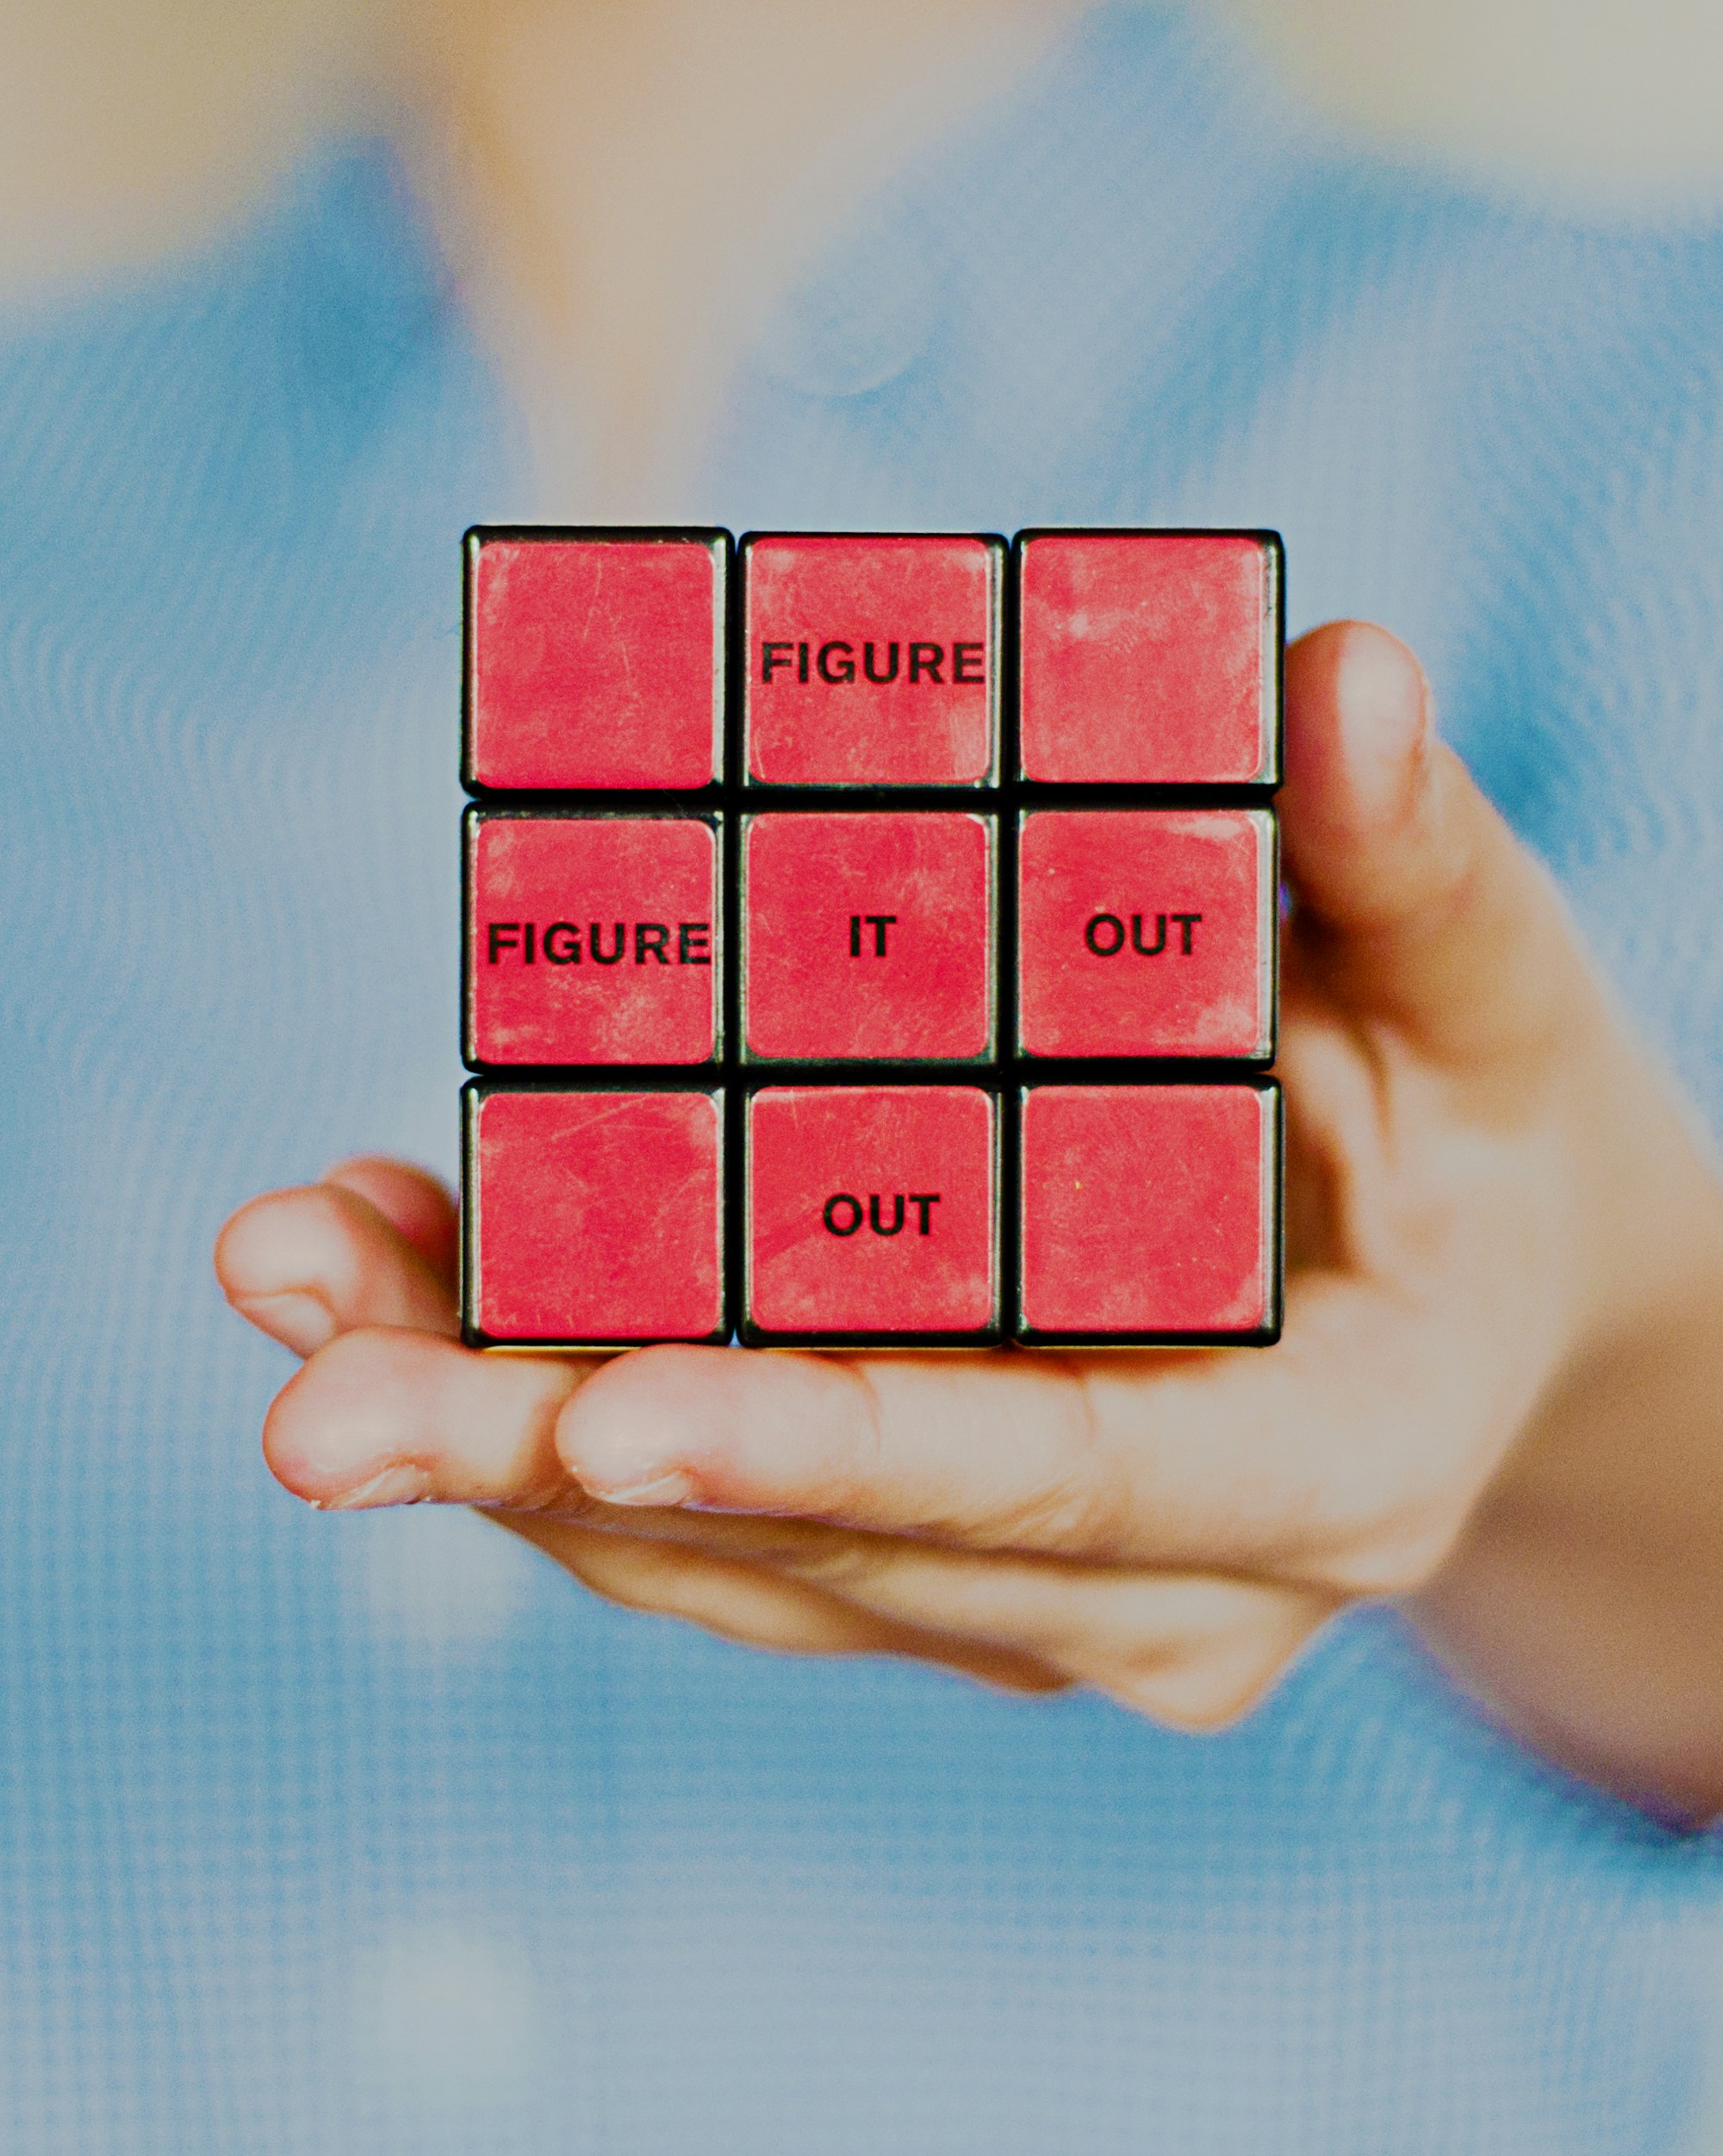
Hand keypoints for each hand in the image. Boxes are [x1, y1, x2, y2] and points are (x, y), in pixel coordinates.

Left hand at [216, 623, 1722, 1810]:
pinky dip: (543, 1397)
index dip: (843, 1444)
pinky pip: (709, 1511)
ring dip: (497, 1431)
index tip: (610, 1411)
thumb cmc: (1484, 1138)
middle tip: (311, 1395)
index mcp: (1323, 1467)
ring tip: (293, 1280)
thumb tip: (1341, 671)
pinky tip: (397, 1265)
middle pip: (830, 1541)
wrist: (1468, 1303)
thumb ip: (1409, 862)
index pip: (1065, 1478)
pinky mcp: (927, 1552)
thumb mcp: (1489, 998)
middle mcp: (1158, 1588)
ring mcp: (1029, 1597)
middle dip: (558, 1463)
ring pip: (727, 1554)